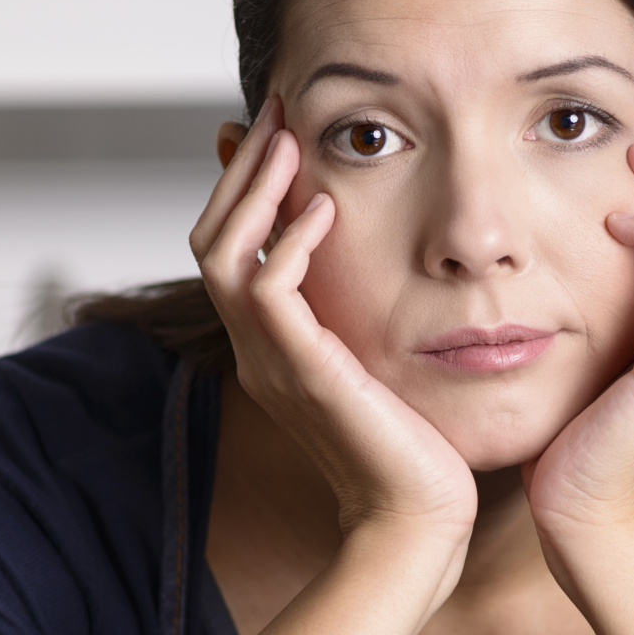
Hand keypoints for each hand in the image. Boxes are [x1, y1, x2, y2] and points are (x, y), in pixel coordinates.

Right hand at [191, 98, 477, 550]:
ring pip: (224, 252)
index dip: (248, 187)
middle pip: (212, 238)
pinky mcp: (301, 372)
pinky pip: (267, 290)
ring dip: (256, 187)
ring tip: (290, 139)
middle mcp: (260, 352)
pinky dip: (288, 241)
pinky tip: (323, 209)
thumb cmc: (421, 456)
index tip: (282, 131)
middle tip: (277, 109)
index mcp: (275, 349)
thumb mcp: (389, 369)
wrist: (419, 525)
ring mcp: (271, 363)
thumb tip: (396, 270)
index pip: (234, 249)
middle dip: (244, 168)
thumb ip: (373, 320)